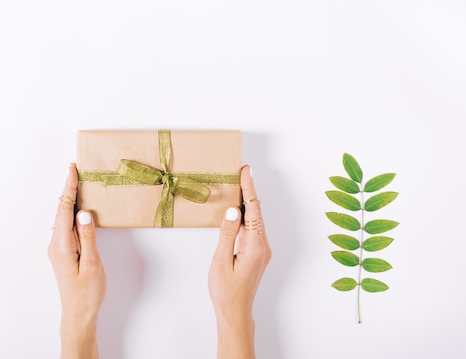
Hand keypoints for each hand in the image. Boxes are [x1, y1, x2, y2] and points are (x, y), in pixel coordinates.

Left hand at [48, 163, 105, 358]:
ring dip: (70, 200)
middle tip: (76, 170)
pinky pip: (66, 227)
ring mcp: (58, 249)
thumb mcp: (92, 264)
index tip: (73, 169)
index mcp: (62, 245)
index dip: (69, 187)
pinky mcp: (63, 253)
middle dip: (68, 189)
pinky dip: (72, 213)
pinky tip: (79, 209)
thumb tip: (83, 212)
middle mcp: (56, 244)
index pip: (65, 209)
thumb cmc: (87, 293)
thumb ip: (88, 237)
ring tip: (78, 184)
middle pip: (62, 210)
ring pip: (63, 217)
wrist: (78, 314)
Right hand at [208, 165, 271, 358]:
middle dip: (249, 190)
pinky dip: (246, 215)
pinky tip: (238, 210)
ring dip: (247, 202)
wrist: (235, 313)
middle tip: (242, 172)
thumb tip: (233, 211)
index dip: (249, 188)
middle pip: (256, 212)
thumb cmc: (225, 291)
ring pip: (255, 220)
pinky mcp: (257, 253)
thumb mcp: (221, 261)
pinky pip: (252, 229)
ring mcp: (261, 250)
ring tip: (238, 185)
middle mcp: (263, 246)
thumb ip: (227, 235)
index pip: (253, 210)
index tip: (246, 171)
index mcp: (255, 246)